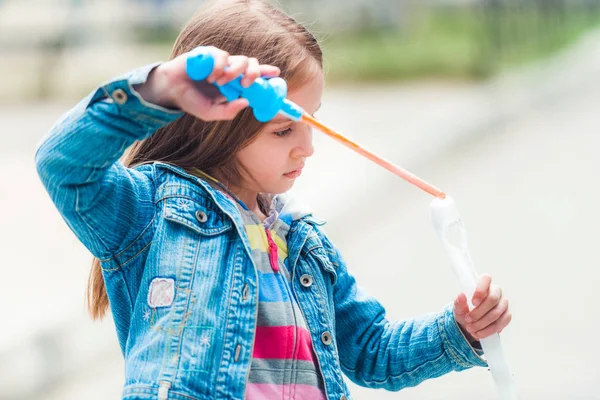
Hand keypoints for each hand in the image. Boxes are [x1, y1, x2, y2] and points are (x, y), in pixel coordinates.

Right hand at [135, 46, 280, 120]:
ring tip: (221, 83)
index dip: (266, 73)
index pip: (255, 76)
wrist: (171, 91)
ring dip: (235, 72)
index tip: (276, 74)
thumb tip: (245, 102)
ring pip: (240, 60)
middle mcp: (231, 71)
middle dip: (255, 73)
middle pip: (252, 64)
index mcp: (234, 84)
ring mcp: (221, 62)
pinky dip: (220, 67)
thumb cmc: (193, 101)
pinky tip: (211, 77)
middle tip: (248, 83)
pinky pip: (222, 56)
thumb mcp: (211, 113)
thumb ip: (228, 111)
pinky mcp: (210, 54)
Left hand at [453, 274, 511, 343]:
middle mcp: (496, 291)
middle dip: (479, 312)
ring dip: (482, 323)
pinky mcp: (507, 316)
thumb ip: (459, 302)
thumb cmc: (465, 310)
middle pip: (493, 299)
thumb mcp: (458, 307)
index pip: (486, 279)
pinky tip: (478, 333)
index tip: (473, 302)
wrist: (471, 324)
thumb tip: (461, 295)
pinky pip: (500, 323)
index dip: (481, 290)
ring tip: (470, 329)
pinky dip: (488, 330)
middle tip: (468, 319)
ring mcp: (503, 303)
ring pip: (496, 313)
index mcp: (483, 283)